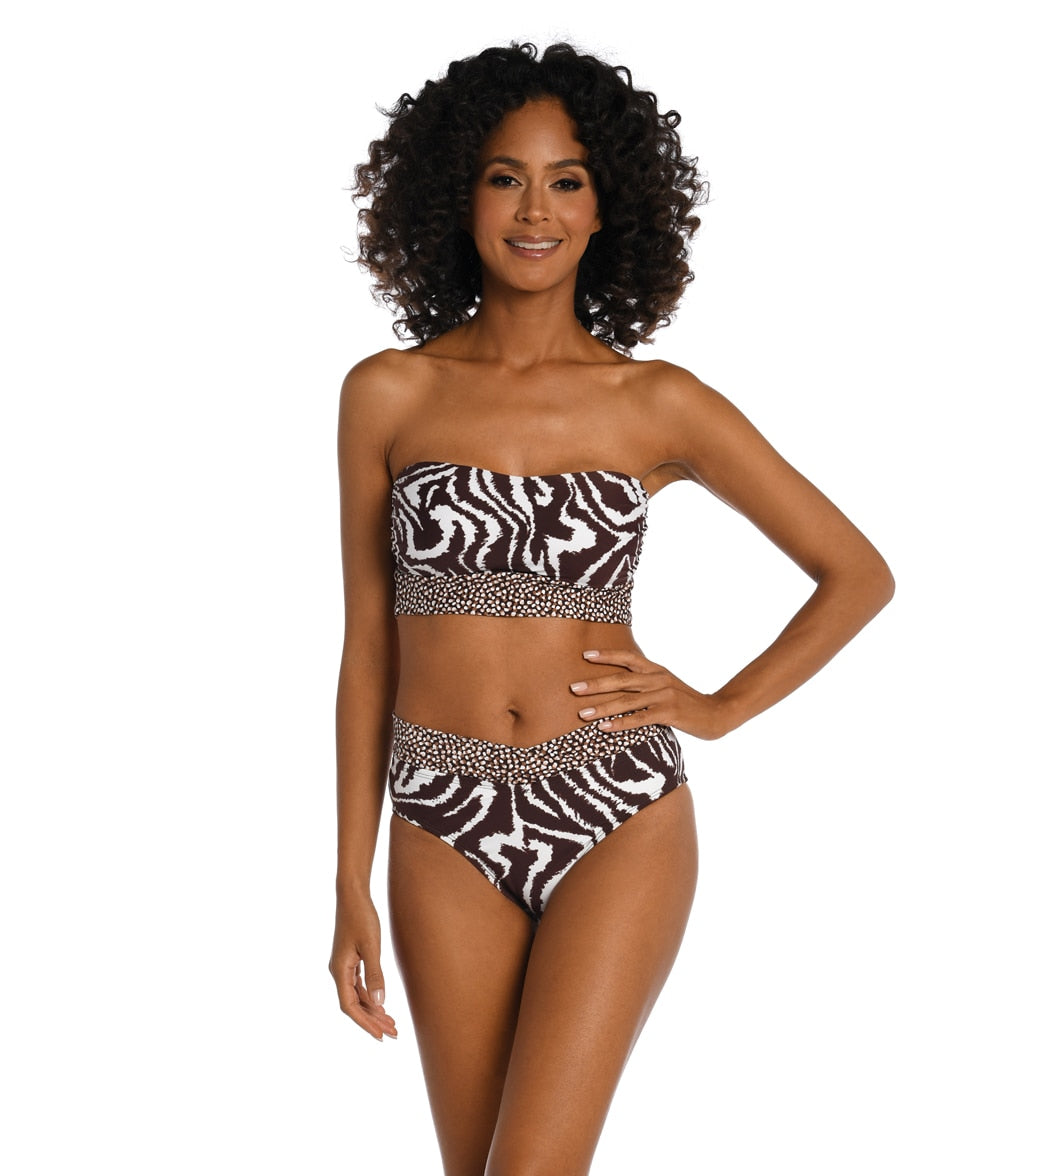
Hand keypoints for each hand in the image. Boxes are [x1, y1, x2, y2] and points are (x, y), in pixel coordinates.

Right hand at [329, 889, 397, 1040]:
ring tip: (391, 1023)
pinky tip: (382, 1004)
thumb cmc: (361, 916)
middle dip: (372, 1020)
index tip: (381, 1036)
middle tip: (393, 1034)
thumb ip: (375, 974)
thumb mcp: (371, 945)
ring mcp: (343, 966)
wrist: (352, 894)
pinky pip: (358, 985)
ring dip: (373, 1010)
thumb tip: (379, 1003)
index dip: (365, 1023)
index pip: (349, 1006)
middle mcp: (338, 971)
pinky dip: (370, 996)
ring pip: (357, 995)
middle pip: (353, 1004)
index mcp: (339, 970)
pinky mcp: (349, 959)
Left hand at [569, 648, 731, 740]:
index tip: (585, 655)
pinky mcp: (669, 713)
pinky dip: (620, 723)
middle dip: (595, 684)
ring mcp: (664, 695)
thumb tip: (619, 685)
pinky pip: (639, 718)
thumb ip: (646, 683)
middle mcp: (658, 679)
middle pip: (621, 680)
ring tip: (581, 713)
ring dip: (602, 707)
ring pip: (626, 700)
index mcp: (656, 670)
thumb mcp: (667, 686)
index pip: (628, 658)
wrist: (717, 713)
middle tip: (573, 688)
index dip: (607, 656)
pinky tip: (604, 728)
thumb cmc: (687, 702)